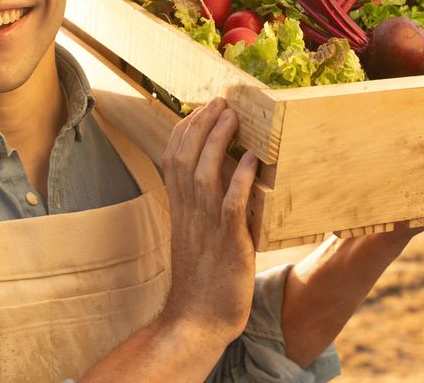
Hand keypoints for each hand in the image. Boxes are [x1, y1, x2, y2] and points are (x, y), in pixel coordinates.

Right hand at [158, 98, 258, 347]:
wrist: (198, 320)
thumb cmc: (203, 281)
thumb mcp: (199, 237)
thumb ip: (206, 208)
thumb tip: (225, 181)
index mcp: (181, 210)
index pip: (174, 159)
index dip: (187, 130)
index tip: (201, 109)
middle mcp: (189, 213)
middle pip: (186, 158)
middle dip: (202, 126)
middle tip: (220, 102)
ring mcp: (207, 228)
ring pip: (204, 175)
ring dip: (217, 142)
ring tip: (232, 118)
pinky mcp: (228, 245)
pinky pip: (231, 208)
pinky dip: (239, 182)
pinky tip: (249, 161)